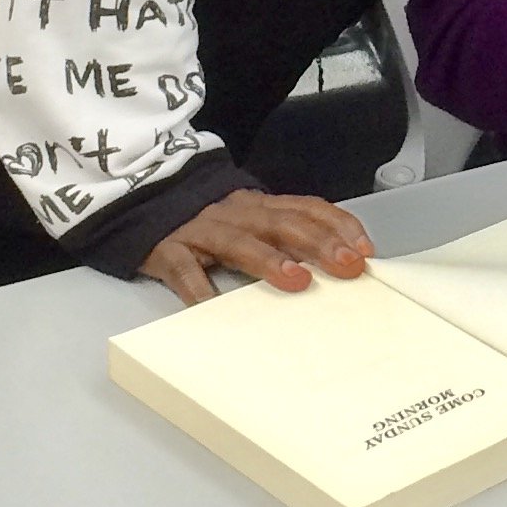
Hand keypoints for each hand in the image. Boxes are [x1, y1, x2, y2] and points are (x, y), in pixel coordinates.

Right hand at [137, 186, 374, 305]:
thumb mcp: (250, 220)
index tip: (365, 251)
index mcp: (260, 206)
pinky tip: (211, 307)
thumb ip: (286, 236)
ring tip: (296, 280)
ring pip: (238, 242)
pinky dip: (198, 288)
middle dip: (319, 244)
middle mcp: (237, 214)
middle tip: (348, 266)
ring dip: (269, 260)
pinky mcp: (168, 250)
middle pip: (282, 224)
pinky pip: (184, 270)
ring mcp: (202, 231)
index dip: (339, 227)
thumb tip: (338, 262)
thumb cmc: (208, 222)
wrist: (141, 199)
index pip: (308, 209)